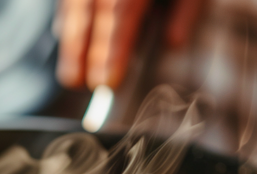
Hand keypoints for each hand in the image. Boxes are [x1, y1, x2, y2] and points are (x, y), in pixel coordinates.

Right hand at [56, 0, 203, 90]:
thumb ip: (188, 7)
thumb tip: (173, 43)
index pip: (121, 11)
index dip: (111, 47)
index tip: (106, 80)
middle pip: (89, 8)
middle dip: (82, 48)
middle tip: (77, 82)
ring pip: (74, 2)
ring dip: (71, 37)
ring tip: (70, 72)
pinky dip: (68, 13)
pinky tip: (67, 35)